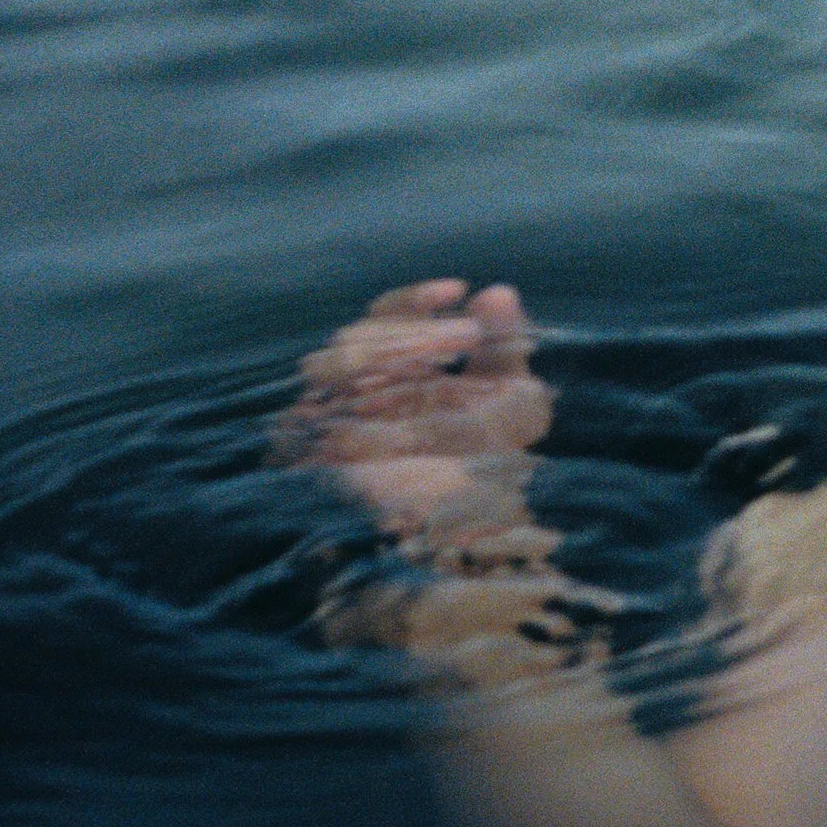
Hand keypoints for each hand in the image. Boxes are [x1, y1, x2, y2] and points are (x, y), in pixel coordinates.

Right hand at [275, 277, 554, 541]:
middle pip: (360, 335)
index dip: (417, 299)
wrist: (465, 537)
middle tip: (464, 336)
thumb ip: (506, 348)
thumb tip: (499, 290)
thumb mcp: (515, 405)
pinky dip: (360, 387)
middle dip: (416, 327)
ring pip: (337, 359)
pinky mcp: (312, 449)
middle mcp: (364, 397)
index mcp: (402, 379)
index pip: (388, 320)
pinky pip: (319, 400)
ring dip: (395, 349)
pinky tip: (399, 393)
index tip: (457, 289)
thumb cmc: (491, 478)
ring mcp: (334, 421)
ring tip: (444, 360)